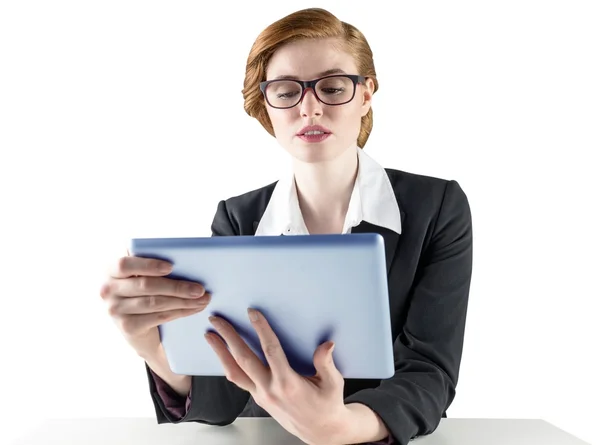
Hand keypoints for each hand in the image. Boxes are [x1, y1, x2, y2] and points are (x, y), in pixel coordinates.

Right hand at [100, 252, 210, 357]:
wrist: (138, 328)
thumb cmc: (144, 293)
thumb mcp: (142, 277)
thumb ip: (152, 266)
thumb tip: (184, 258)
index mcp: (111, 271)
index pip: (124, 265)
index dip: (148, 265)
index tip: (171, 266)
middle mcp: (107, 290)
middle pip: (146, 286)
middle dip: (177, 286)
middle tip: (200, 289)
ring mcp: (115, 310)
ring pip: (155, 302)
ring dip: (183, 301)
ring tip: (203, 298)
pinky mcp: (127, 327)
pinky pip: (159, 316)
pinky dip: (180, 312)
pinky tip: (194, 308)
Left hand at [205, 308, 350, 444]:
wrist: (320, 431)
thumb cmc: (326, 405)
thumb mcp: (333, 383)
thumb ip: (326, 363)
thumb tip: (326, 345)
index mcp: (288, 383)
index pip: (271, 350)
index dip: (261, 330)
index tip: (252, 313)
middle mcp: (270, 389)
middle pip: (243, 359)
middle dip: (228, 337)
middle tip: (217, 320)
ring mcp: (262, 395)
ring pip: (234, 372)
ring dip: (220, 352)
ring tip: (210, 336)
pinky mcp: (259, 399)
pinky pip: (239, 381)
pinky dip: (228, 366)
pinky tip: (223, 355)